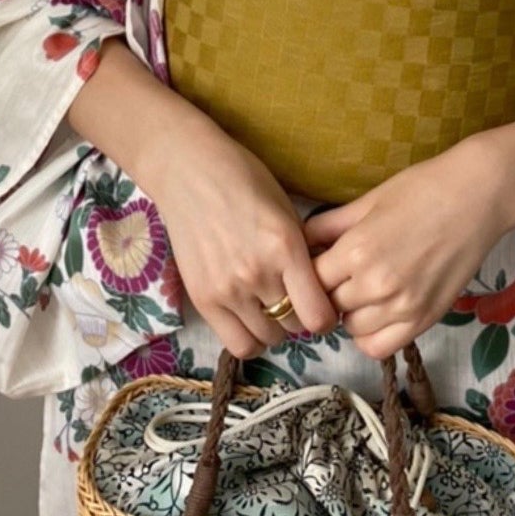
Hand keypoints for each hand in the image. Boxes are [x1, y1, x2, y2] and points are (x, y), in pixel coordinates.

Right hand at [148, 109, 339, 359]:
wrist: (188, 171)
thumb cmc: (243, 179)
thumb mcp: (285, 208)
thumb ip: (301, 250)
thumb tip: (320, 286)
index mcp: (285, 246)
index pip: (318, 314)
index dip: (326, 317)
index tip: (324, 307)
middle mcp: (258, 273)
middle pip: (295, 326)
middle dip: (301, 317)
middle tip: (295, 301)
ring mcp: (228, 290)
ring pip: (268, 338)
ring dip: (275, 327)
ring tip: (270, 306)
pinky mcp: (202, 300)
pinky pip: (237, 344)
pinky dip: (250, 337)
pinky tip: (251, 318)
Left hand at [301, 143, 504, 359]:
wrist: (477, 196)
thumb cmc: (422, 189)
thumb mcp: (368, 200)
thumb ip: (328, 225)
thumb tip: (298, 241)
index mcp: (356, 250)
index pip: (311, 279)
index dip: (311, 271)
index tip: (318, 263)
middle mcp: (376, 284)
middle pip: (329, 305)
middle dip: (330, 290)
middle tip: (341, 273)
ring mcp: (402, 306)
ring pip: (351, 328)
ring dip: (351, 312)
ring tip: (363, 288)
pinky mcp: (425, 319)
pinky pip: (380, 347)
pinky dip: (371, 334)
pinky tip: (377, 311)